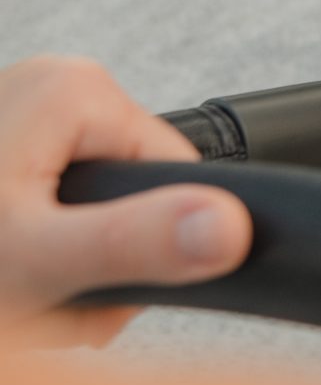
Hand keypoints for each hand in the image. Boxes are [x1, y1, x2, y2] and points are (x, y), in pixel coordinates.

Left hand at [0, 56, 250, 347]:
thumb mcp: (33, 265)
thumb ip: (136, 243)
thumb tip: (234, 226)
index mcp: (75, 90)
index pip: (176, 174)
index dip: (149, 247)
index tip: (88, 280)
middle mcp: (47, 86)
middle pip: (130, 193)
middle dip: (93, 264)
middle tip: (33, 298)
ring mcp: (15, 117)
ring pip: (85, 208)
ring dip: (56, 269)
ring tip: (10, 292)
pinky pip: (42, 207)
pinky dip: (24, 255)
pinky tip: (1, 276)